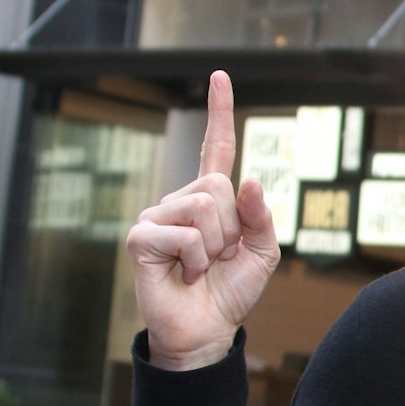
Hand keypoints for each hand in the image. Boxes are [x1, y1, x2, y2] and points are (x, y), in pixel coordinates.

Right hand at [126, 71, 280, 369]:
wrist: (206, 330)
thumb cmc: (231, 291)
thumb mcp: (262, 253)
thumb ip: (262, 216)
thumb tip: (250, 179)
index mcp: (210, 199)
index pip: (215, 147)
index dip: (219, 112)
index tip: (220, 75)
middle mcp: (180, 201)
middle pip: (218, 185)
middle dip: (233, 227)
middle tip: (219, 257)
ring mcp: (156, 216)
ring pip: (204, 207)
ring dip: (215, 246)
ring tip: (202, 267)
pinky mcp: (141, 238)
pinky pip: (185, 234)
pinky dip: (195, 260)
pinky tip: (184, 274)